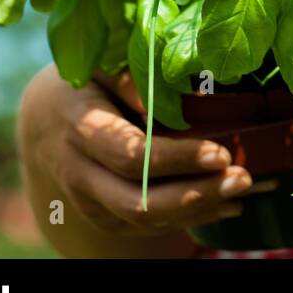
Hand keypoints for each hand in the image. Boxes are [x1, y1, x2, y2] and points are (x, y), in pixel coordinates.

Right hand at [17, 64, 271, 256]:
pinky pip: (146, 226)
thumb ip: (137, 79)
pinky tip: (226, 205)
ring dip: (198, 210)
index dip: (178, 159)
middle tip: (243, 178)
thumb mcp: (107, 66)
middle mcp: (79, 172)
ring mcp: (88, 200)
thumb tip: (180, 98)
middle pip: (136, 201)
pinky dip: (188, 218)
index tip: (221, 153)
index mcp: (82, 127)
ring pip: (143, 220)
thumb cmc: (90, 82)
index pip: (131, 155)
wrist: (49, 119)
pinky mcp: (102, 215)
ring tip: (244, 191)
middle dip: (195, 195)